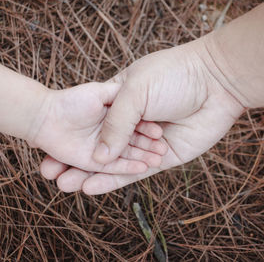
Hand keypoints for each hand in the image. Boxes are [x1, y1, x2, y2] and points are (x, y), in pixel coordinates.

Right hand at [41, 37, 244, 193]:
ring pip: (114, 163)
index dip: (68, 136)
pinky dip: (114, 180)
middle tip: (51, 174)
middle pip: (99, 147)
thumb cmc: (174, 76)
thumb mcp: (135, 92)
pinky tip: (92, 187)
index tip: (46, 151)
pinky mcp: (164, 158)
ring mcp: (146, 142)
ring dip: (90, 175)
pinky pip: (136, 172)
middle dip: (74, 161)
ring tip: (65, 185)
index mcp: (120, 101)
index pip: (89, 123)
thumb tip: (97, 157)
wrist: (217, 82)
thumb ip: (115, 124)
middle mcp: (132, 124)